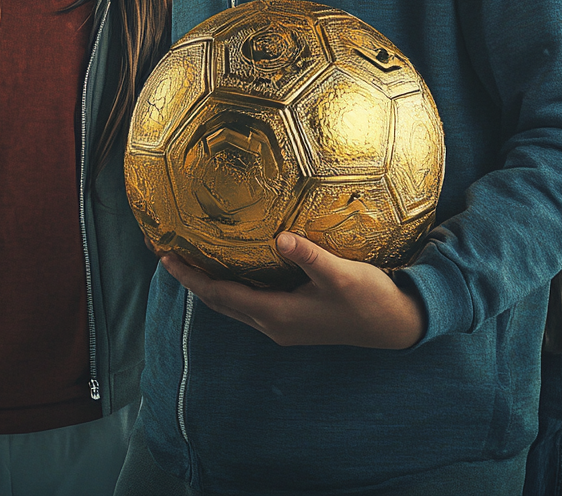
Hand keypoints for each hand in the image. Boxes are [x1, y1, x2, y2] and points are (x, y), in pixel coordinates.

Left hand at [159, 232, 424, 348]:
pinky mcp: (294, 320)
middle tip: (167, 255)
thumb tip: (281, 236)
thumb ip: (309, 256)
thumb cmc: (368, 298)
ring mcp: (283, 325)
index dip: (192, 277)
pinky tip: (233, 269)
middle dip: (193, 280)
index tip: (166, 257)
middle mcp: (274, 325)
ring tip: (191, 261)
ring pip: (234, 305)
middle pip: (220, 302)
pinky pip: (250, 303)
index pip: (221, 295)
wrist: (395, 326)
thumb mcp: (340, 274)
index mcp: (277, 315)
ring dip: (210, 285)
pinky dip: (232, 286)